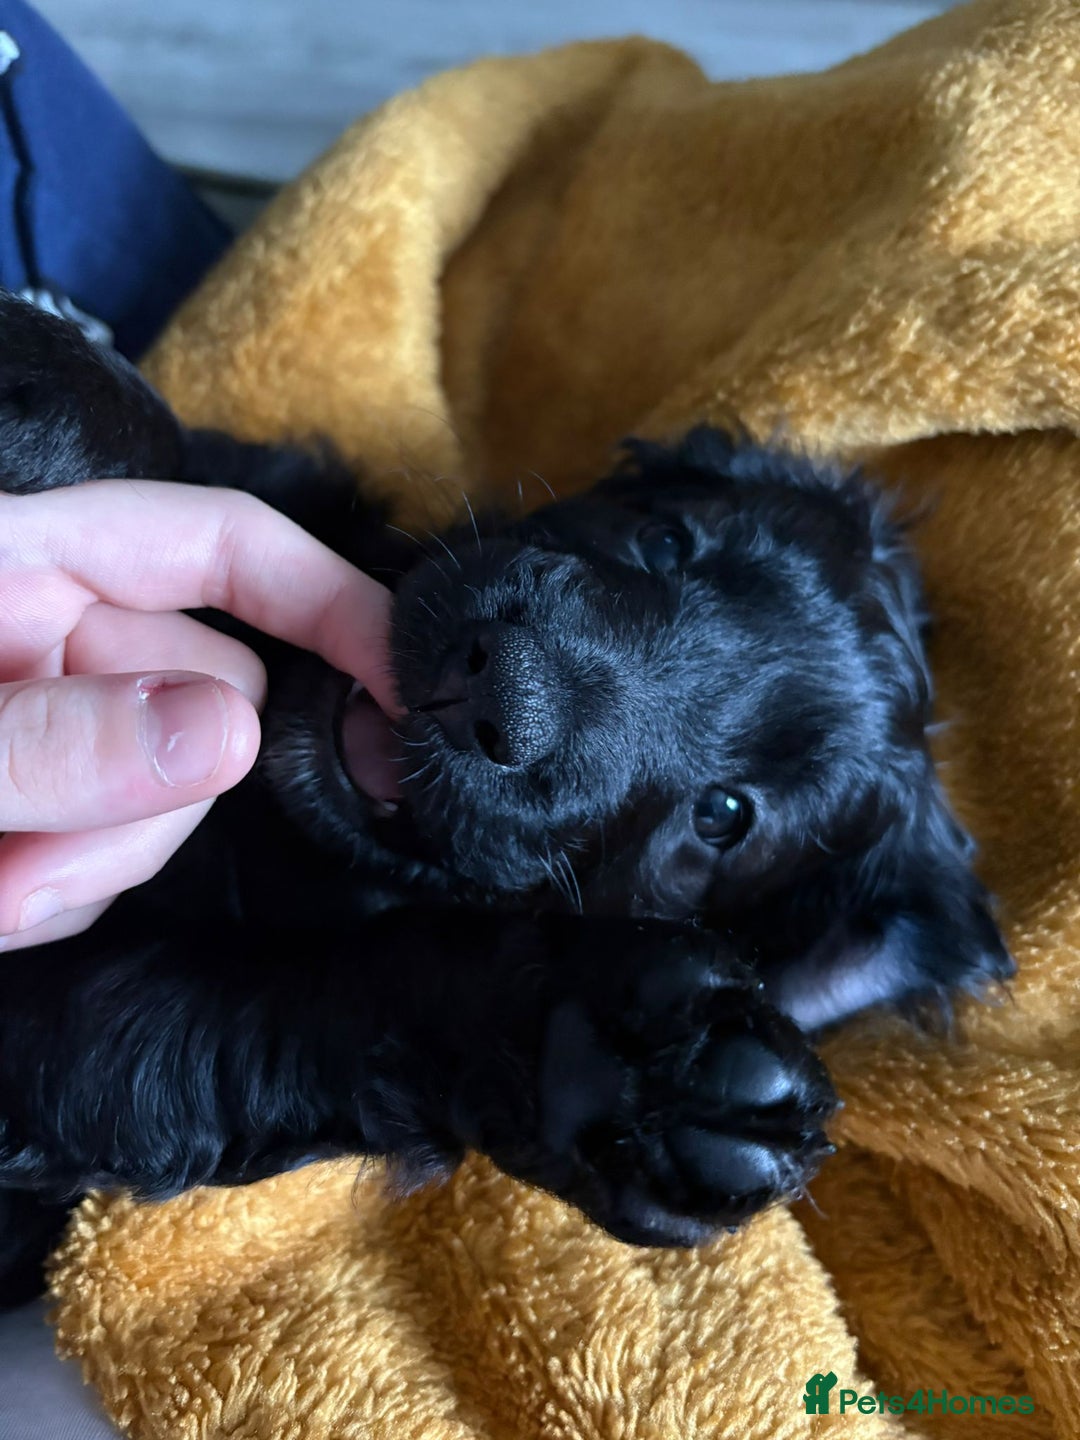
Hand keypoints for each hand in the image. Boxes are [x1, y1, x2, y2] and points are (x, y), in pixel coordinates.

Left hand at [0, 479, 396, 949]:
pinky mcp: (52, 797)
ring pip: (178, 790)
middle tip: (26, 880)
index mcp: (25, 559)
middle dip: (154, 799)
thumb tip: (232, 734)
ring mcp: (62, 718)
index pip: (222, 546)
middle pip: (213, 696)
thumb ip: (54, 743)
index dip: (331, 600)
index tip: (414, 689)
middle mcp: (60, 629)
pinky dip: (70, 889)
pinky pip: (123, 846)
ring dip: (99, 862)